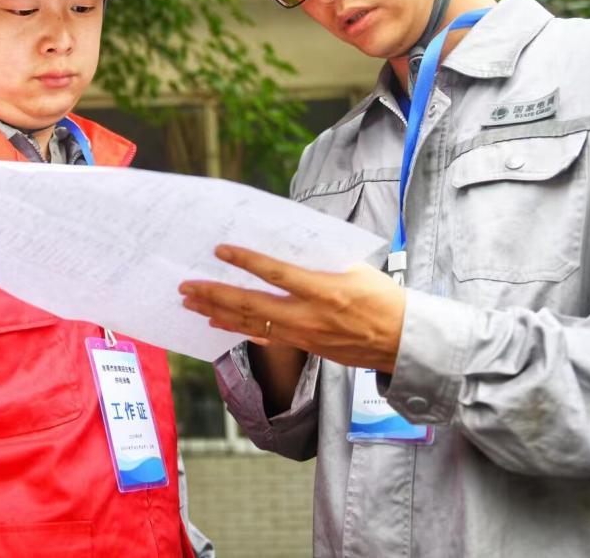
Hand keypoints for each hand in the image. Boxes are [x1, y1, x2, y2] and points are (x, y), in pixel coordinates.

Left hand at [179, 245, 405, 371]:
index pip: (277, 273)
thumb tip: (285, 243)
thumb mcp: (356, 269)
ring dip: (217, 312)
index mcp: (326, 290)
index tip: (220, 250)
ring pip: (251, 323)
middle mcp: (310, 316)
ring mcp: (304, 335)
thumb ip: (318, 259)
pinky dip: (237, 328)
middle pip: (251, 305)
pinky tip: (218, 322)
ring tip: (190, 303)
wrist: (403, 342)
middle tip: (186, 286)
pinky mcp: (304, 346)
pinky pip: (263, 337)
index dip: (246, 261)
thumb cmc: (383, 298)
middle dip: (214, 294)